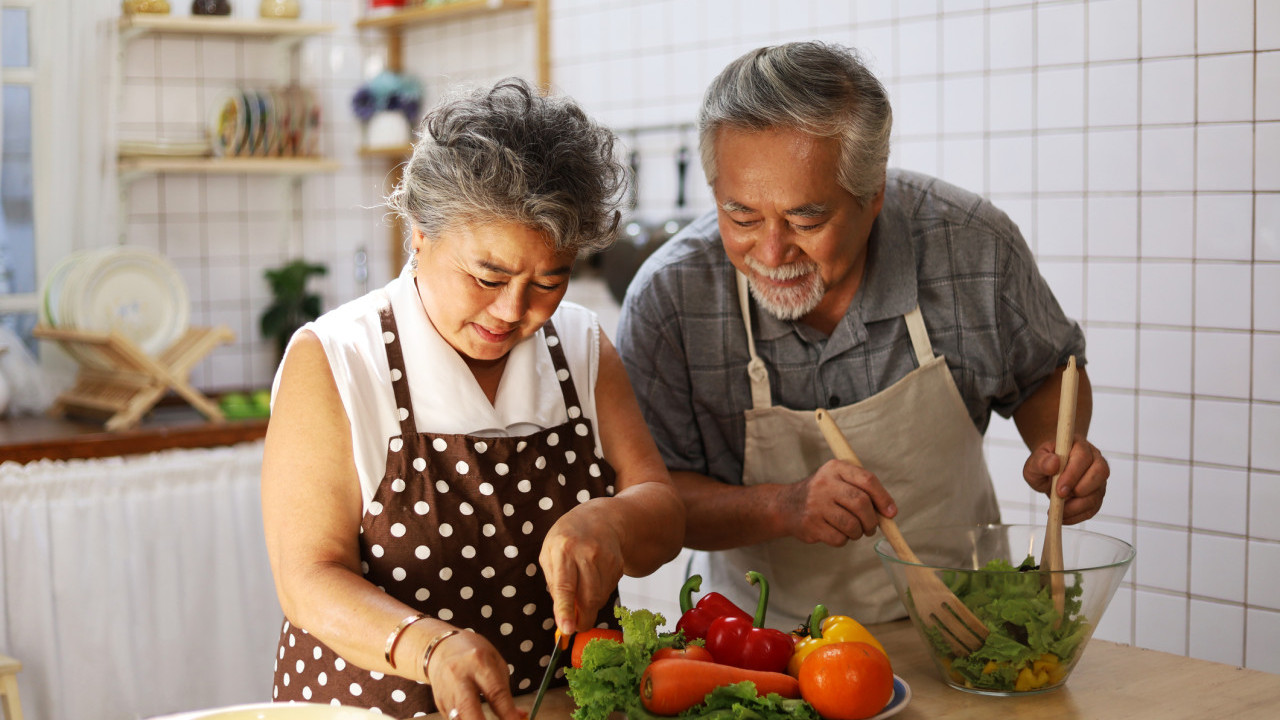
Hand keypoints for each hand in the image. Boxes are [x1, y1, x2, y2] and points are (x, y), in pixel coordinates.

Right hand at [425, 629, 524, 719]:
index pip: (495, 692)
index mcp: (478, 662)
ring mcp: (445, 691)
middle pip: (468, 708)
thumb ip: (505, 693)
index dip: (508, 713)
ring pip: (457, 718)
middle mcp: (458, 677)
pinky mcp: (439, 703)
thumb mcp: (495, 664)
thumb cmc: (476, 656)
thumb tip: (521, 717)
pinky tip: (474, 718)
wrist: (442, 648)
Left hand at [539, 501, 625, 634]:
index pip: (564, 586)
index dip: (565, 610)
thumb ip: (553, 583)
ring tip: (582, 591)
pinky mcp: (619, 564)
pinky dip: (599, 593)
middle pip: (588, 598)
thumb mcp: (550, 553)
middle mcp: (586, 553)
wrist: (601, 519)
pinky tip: (594, 579)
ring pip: (600, 598)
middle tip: (575, 626)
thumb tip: (562, 616)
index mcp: (563, 549)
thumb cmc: (568, 538)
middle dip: (582, 619)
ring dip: (590, 605)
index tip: (567, 630)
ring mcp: (606, 558)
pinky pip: (609, 591)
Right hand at [780, 459, 897, 546]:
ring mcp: (816, 504)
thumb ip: (863, 490)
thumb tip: (889, 512)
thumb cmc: (824, 494)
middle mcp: (825, 483)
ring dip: (858, 532)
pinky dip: (844, 540)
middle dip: (872, 520)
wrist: (787, 505)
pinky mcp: (811, 524)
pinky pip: (839, 538)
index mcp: (835, 468)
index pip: (867, 480)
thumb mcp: (839, 480)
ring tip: (854, 530)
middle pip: (861, 503)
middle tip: (871, 527)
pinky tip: (837, 532)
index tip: (891, 513)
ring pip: (852, 524)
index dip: (883, 498)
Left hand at [1023, 433, 1108, 523]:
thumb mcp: (1034, 462)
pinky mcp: (1097, 494)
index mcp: (1078, 446)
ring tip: (1059, 509)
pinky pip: (1094, 507)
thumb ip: (1041, 461)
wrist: (1049, 470)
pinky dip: (1078, 515)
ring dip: (1078, 505)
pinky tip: (1064, 516)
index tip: (1059, 489)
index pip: (1083, 456)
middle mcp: (1094, 460)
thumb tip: (1054, 463)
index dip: (1073, 474)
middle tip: (1060, 497)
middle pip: (1099, 473)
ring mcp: (1098, 478)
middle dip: (1080, 489)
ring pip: (1098, 492)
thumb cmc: (1044, 463)